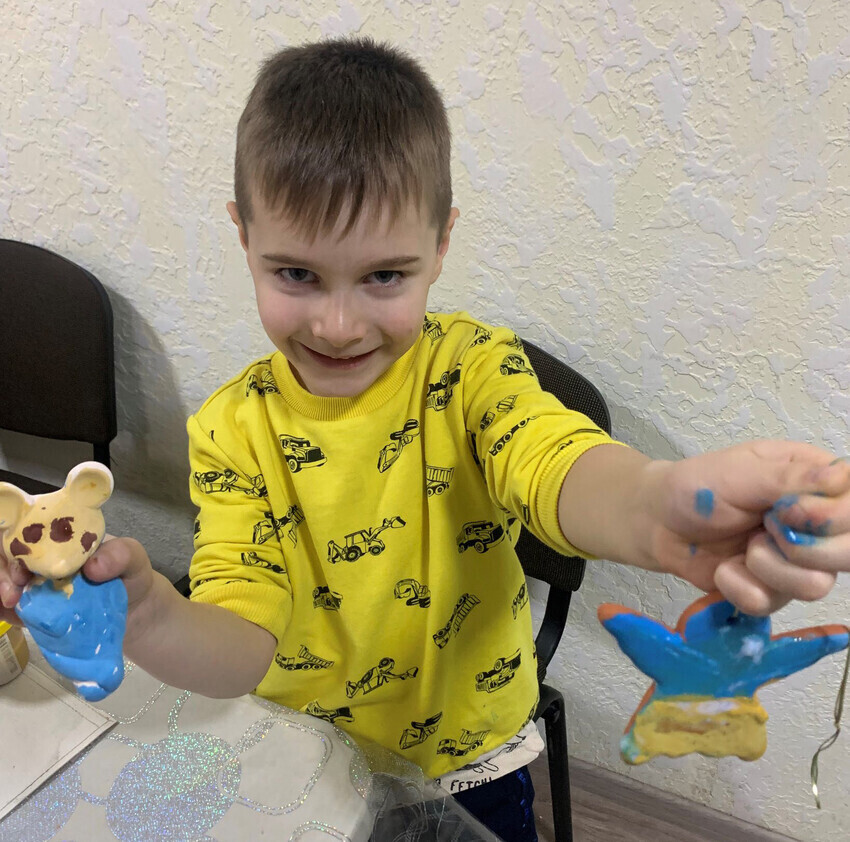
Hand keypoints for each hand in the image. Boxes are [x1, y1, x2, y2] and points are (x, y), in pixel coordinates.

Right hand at [0, 535, 153, 629]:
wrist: (136, 609)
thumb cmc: (130, 573)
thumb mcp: (132, 557)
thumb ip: (119, 554)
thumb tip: (92, 567)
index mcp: (61, 534)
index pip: (27, 524)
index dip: (16, 535)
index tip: (22, 558)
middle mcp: (43, 555)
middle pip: (7, 553)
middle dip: (3, 568)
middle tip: (13, 590)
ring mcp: (36, 582)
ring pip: (6, 578)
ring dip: (1, 587)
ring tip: (10, 603)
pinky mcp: (35, 609)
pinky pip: (10, 608)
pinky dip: (3, 609)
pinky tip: (7, 613)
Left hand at [647, 441, 849, 613]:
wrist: (657, 522)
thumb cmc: (698, 486)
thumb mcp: (739, 472)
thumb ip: (788, 479)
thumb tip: (839, 479)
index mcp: (817, 483)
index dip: (830, 517)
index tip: (786, 510)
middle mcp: (817, 524)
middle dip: (802, 549)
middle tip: (763, 530)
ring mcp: (798, 561)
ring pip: (817, 585)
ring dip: (767, 567)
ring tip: (742, 548)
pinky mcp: (771, 590)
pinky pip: (773, 604)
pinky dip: (740, 587)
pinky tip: (724, 568)